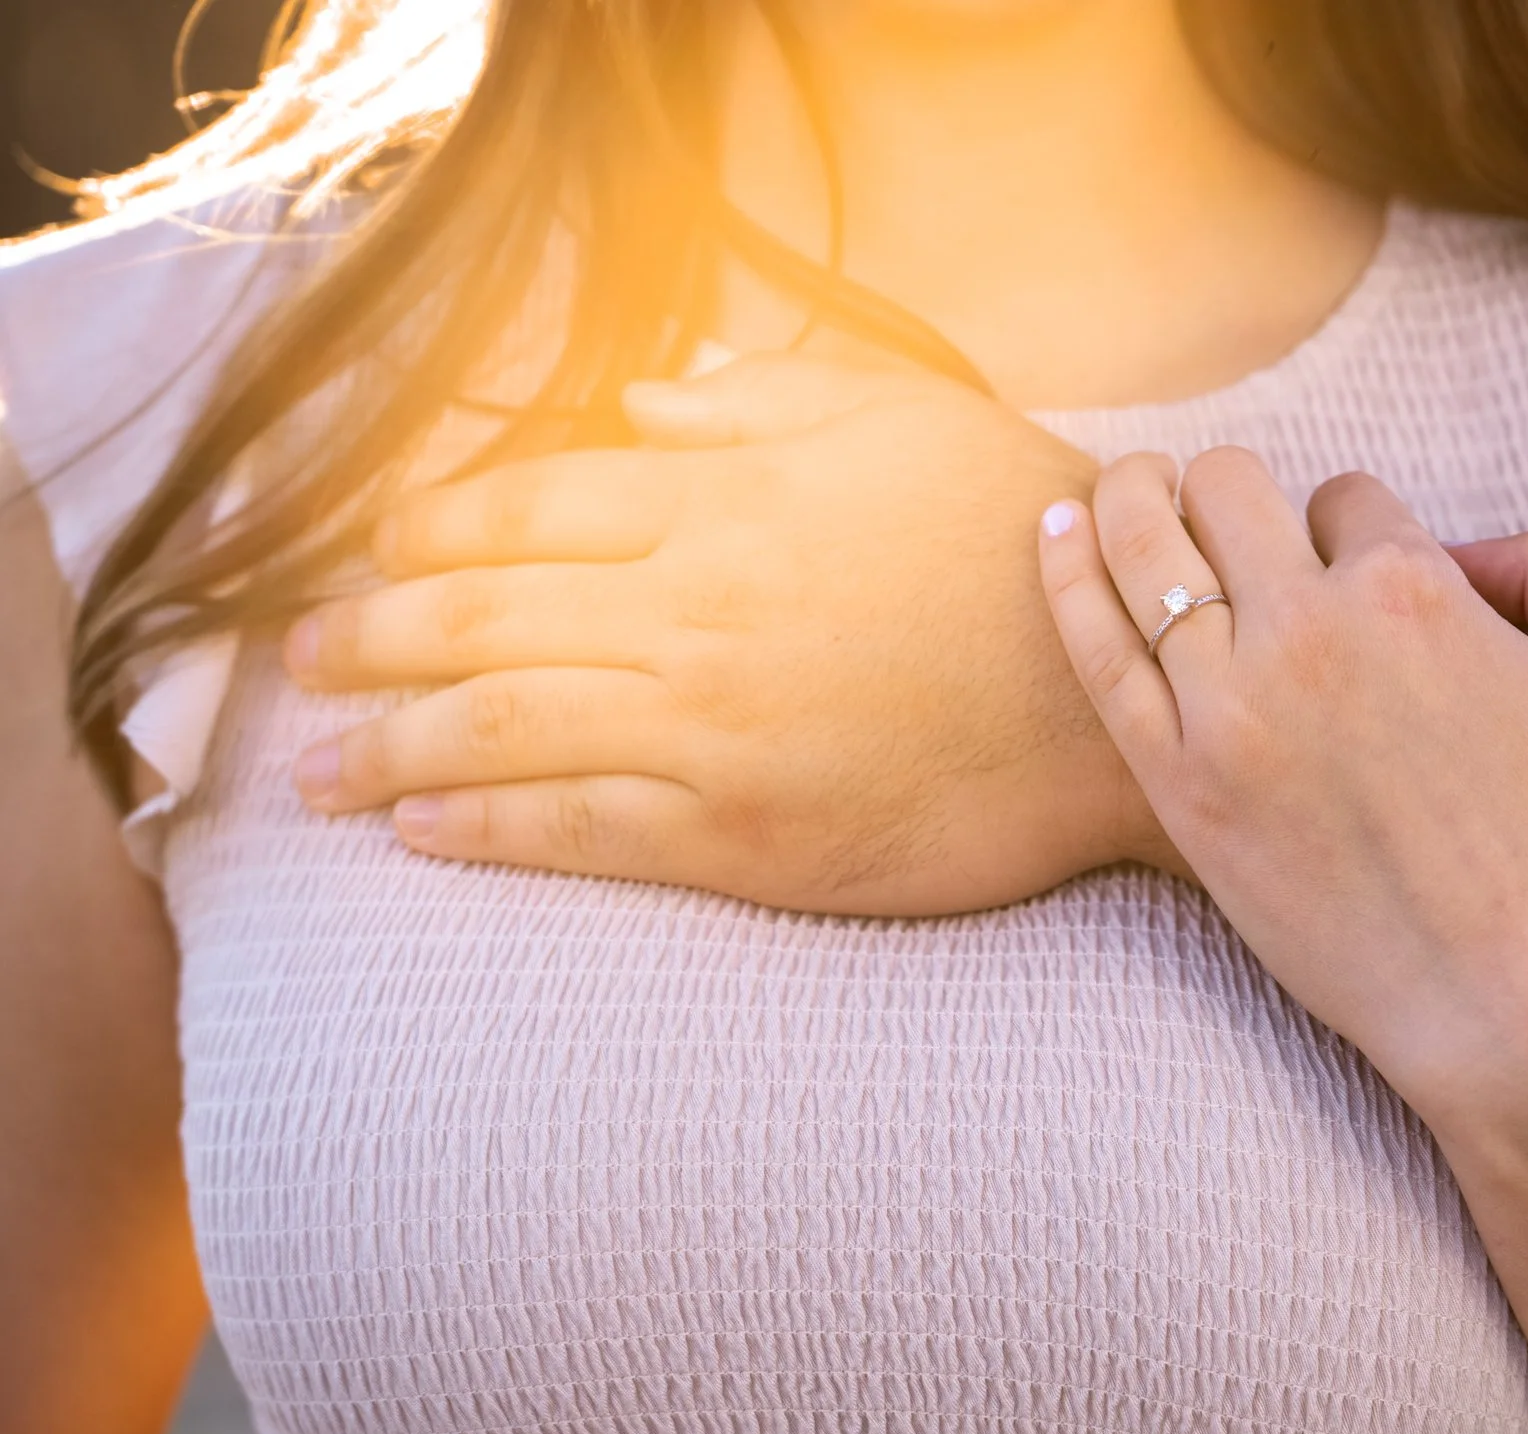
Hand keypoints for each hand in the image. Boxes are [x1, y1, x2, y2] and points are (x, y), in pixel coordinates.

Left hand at [286, 348, 1158, 915]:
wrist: (1125, 701)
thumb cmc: (1025, 542)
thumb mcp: (910, 417)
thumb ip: (767, 400)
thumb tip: (646, 408)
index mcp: (727, 503)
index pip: (526, 508)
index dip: (429, 531)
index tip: (375, 551)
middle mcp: (695, 614)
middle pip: (482, 618)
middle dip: (371, 640)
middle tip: (302, 662)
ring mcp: (713, 734)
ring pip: (505, 732)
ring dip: (391, 749)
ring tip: (321, 769)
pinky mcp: (747, 838)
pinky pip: (584, 833)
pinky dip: (489, 830)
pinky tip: (424, 830)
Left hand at [1039, 448, 1527, 1134]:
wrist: (1524, 1009)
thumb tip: (1462, 548)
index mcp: (1416, 590)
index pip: (1346, 497)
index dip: (1358, 531)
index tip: (1361, 582)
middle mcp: (1312, 632)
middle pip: (1228, 489)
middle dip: (1234, 488)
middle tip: (1228, 510)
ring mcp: (1233, 709)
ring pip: (1148, 544)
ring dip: (1136, 495)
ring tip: (1129, 485)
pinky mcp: (1180, 786)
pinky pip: (1097, 648)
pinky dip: (1069, 570)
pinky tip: (1059, 527)